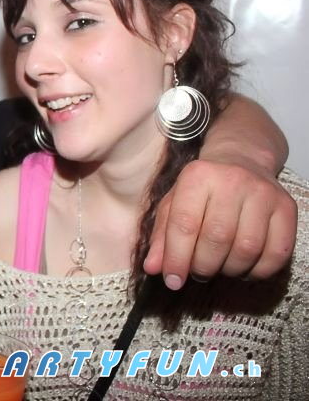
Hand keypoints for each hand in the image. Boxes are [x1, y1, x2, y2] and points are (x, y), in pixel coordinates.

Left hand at [144, 159, 296, 289]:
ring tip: (219, 267)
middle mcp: (233, 181)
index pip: (184, 224)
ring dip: (229, 270)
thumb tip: (153, 269)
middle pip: (217, 239)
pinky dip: (258, 271)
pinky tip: (244, 268)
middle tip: (198, 272)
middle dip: (203, 266)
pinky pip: (277, 253)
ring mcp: (264, 193)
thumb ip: (161, 237)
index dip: (177, 258)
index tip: (173, 281)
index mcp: (198, 176)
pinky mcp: (287, 208)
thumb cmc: (201, 189)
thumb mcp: (174, 203)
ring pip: (247, 249)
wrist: (241, 160)